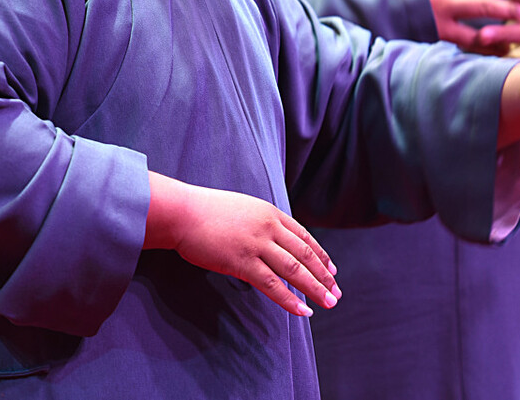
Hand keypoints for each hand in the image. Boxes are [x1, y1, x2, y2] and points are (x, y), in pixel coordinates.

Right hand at [144, 172, 340, 316]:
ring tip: (329, 303)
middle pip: (305, 254)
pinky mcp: (242, 262)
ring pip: (294, 270)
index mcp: (271, 213)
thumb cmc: (207, 211)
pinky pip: (272, 285)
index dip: (321, 255)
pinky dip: (289, 300)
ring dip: (314, 288)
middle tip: (336, 292)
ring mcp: (257, 244)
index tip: (332, 271)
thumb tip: (272, 240)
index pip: (305, 237)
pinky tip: (303, 310)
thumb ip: (261, 223)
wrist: (183, 212)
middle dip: (324, 276)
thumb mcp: (244, 209)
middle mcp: (269, 227)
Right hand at [409, 0, 519, 55]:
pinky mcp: (431, 42)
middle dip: (506, 8)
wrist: (360, 10)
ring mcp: (437, 23)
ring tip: (515, 41)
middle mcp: (442, 0)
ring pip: (476, 31)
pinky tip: (490, 60)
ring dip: (498, 36)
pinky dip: (477, 55)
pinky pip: (460, 50)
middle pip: (483, 4)